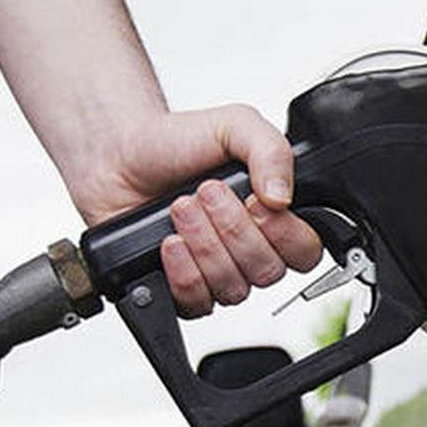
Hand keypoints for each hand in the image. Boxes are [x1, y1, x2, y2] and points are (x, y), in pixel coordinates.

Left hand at [70, 105, 322, 317]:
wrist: (121, 154)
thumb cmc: (178, 141)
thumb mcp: (235, 125)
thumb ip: (271, 150)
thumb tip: (283, 198)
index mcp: (274, 216)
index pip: (305, 251)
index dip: (284, 233)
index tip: (255, 201)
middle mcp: (250, 250)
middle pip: (268, 272)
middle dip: (233, 230)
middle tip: (206, 193)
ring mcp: (218, 272)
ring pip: (234, 288)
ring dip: (206, 246)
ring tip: (181, 208)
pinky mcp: (183, 289)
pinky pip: (199, 302)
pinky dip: (184, 272)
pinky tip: (170, 241)